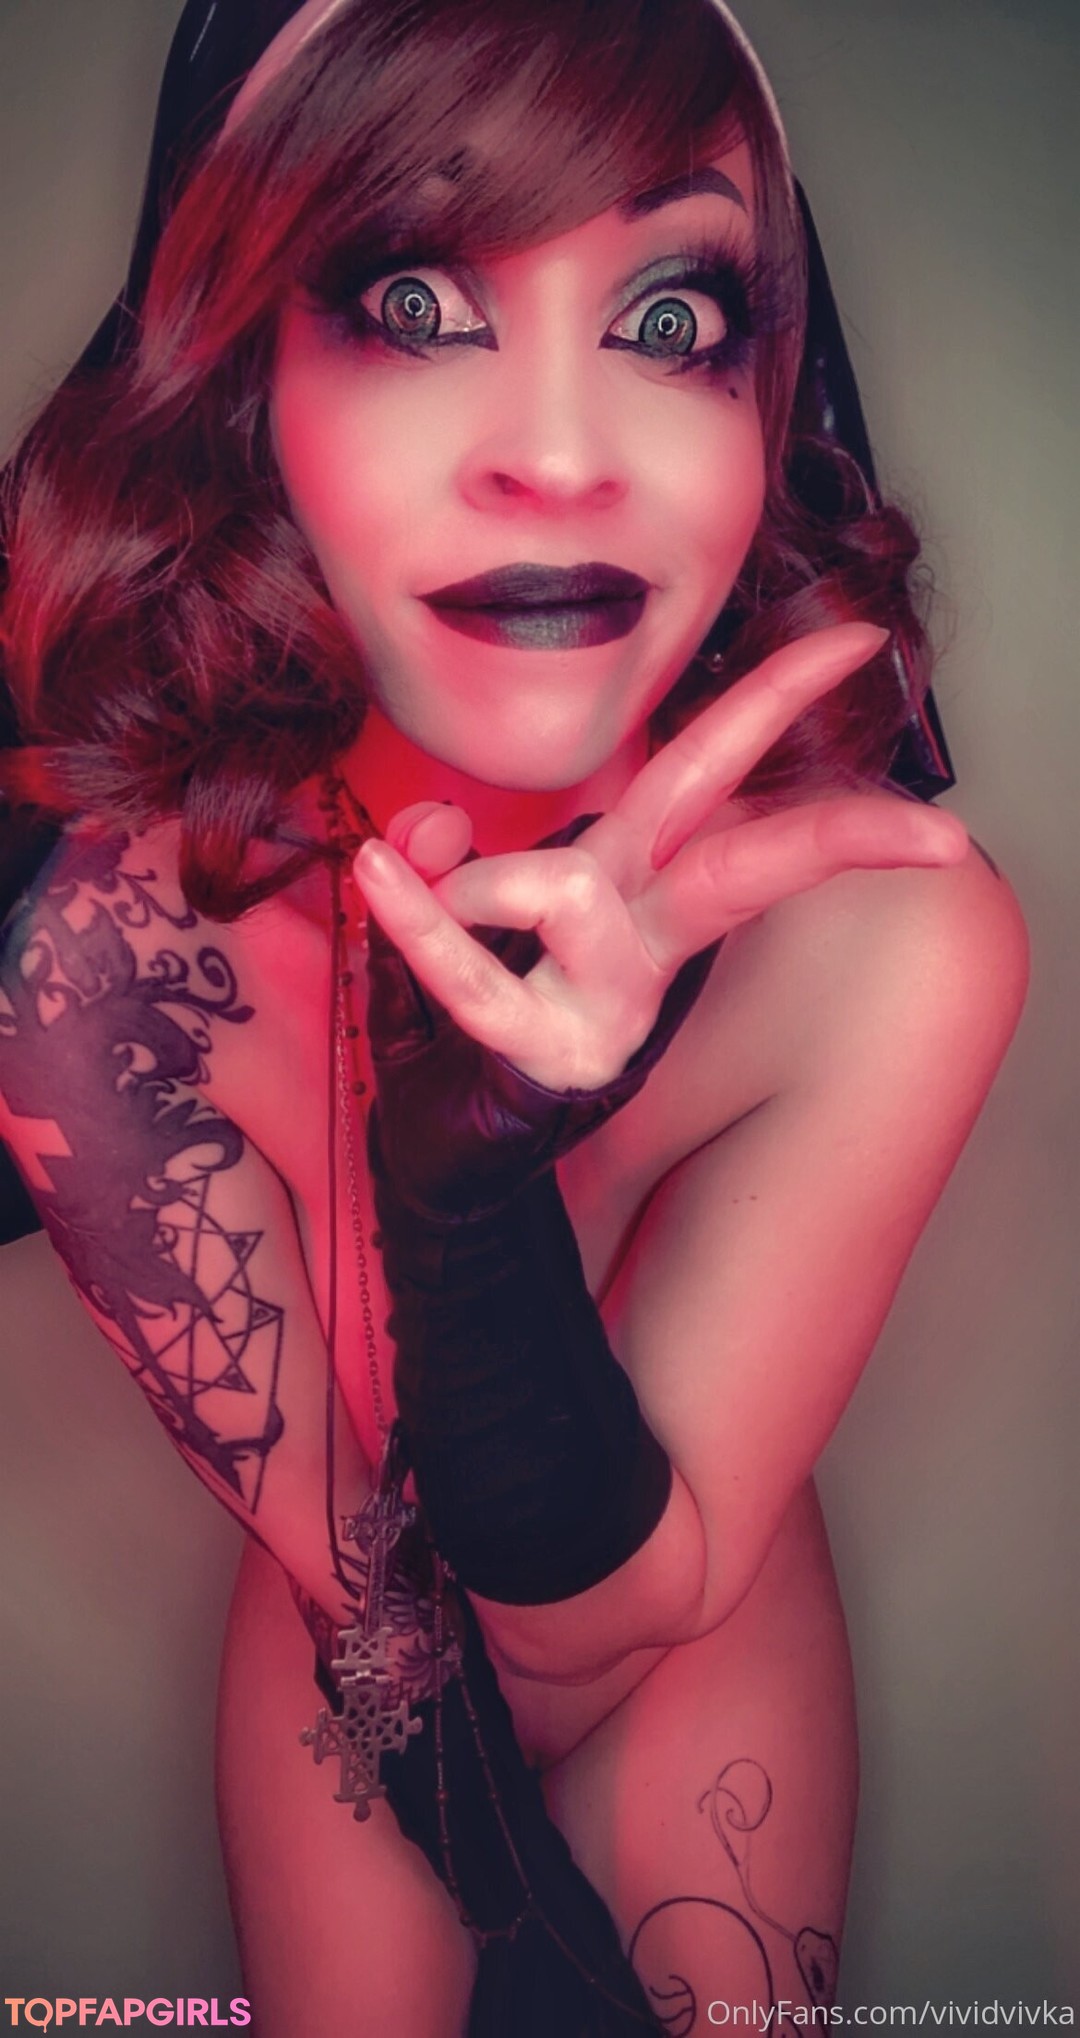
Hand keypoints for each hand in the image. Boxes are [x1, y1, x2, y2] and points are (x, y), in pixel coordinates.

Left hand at [353, 622, 968, 1095]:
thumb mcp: (463, 899)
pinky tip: (376, 873)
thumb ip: (448, 843)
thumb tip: (430, 820)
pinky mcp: (550, 1053)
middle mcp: (644, 934)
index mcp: (640, 877)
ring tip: (407, 875)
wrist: (452, 1139)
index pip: (715, 773)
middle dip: (833, 833)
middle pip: (744, 860)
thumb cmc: (484, 1003)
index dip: (778, 700)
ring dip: (501, 872)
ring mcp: (610, 1000)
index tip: (859, 641)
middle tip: (939, 834)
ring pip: (584, 895)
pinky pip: (479, 980)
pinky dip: (422, 923)